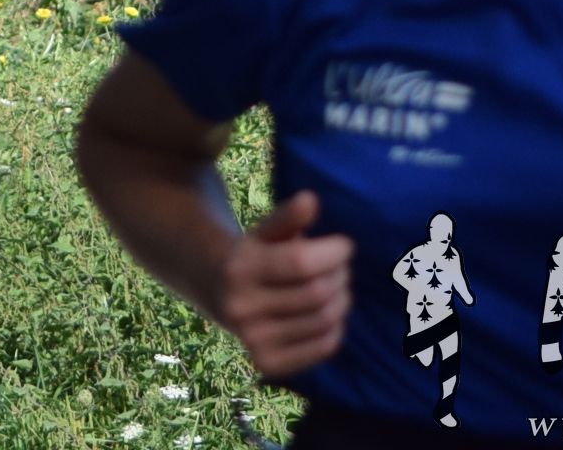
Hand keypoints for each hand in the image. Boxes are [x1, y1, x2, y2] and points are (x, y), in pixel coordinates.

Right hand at [217, 191, 354, 379]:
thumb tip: (311, 200)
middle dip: (341, 275)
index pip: (301, 262)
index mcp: (239, 267)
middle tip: (342, 267)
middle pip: (317, 292)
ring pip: (323, 320)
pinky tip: (331, 314)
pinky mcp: (268, 363)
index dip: (333, 252)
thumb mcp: (264, 232)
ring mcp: (253, 339)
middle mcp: (241, 306)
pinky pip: (322, 347)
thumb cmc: (253, 255)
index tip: (345, 245)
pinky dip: (337, 329)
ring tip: (339, 287)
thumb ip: (287, 217)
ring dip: (342, 300)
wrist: (218, 293)